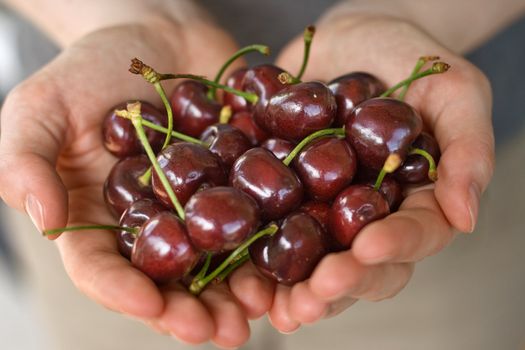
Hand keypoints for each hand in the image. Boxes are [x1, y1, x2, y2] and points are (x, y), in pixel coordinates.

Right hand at [0, 19, 269, 347]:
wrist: (154, 36)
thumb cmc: (87, 70)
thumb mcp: (41, 108)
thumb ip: (26, 161)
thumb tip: (44, 218)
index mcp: (97, 218)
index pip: (102, 269)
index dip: (124, 293)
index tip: (152, 308)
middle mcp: (150, 223)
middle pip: (168, 279)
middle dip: (193, 309)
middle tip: (221, 333)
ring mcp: (196, 206)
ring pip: (216, 259)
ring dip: (238, 290)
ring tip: (261, 311)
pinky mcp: (234, 183)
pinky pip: (253, 216)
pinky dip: (269, 240)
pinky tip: (289, 259)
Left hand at [261, 15, 494, 331]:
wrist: (347, 38)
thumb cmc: (407, 57)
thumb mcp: (452, 91)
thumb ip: (468, 148)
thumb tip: (466, 216)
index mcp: (412, 199)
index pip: (412, 235)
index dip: (393, 247)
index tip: (368, 249)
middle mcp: (366, 215)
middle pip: (360, 265)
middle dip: (339, 284)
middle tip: (313, 296)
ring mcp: (321, 209)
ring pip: (312, 262)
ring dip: (294, 290)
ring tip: (279, 307)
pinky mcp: (282, 196)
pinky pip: (268, 229)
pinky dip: (254, 256)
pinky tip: (239, 274)